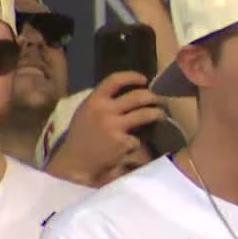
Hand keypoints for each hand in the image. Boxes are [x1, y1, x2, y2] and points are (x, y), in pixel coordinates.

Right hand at [44, 72, 166, 186]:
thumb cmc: (81, 136)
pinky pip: (139, 138)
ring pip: (145, 114)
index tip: (143, 80)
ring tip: (161, 115)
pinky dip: (139, 141)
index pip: (115, 80)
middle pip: (137, 97)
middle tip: (158, 100)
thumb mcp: (86, 111)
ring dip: (158, 114)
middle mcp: (105, 111)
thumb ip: (102, 101)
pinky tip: (137, 144)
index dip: (132, 77)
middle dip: (152, 97)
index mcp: (94, 100)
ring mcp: (115, 127)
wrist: (75, 161)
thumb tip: (125, 93)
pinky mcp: (123, 143)